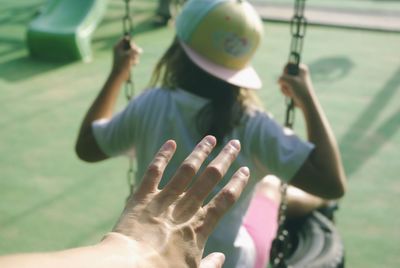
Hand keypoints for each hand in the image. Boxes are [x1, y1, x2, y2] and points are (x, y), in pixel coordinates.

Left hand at [111, 37, 142, 80]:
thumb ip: (135, 51)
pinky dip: (135, 61)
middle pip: (131, 45)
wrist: (119, 75)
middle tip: (134, 55)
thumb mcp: (128, 56)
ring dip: (135, 57)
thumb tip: (140, 50)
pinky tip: (133, 64)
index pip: (125, 39)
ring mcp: (124, 55)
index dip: (131, 42)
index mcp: (118, 47)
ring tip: (133, 61)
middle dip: (134, 51)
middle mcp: (121, 50)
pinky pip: (134, 58)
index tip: (133, 47)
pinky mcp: (127, 60)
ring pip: (133, 52)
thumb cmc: (122, 65)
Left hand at [111, 135, 249, 266]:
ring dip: (200, 152)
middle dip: (224, 159)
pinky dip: (162, 156)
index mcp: (199, 229)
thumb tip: (222, 258)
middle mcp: (185, 210)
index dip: (237, 184)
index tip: (245, 170)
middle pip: (210, 179)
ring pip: (186, 170)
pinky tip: (171, 143)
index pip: (225, 200)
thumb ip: (210, 267)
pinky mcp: (142, 197)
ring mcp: (164, 200)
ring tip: (211, 138)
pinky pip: (154, 172)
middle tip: (235, 144)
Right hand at [278, 63, 314, 110]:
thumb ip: (282, 78)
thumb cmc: (301, 90)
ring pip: (282, 82)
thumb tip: (278, 81)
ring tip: (292, 91)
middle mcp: (298, 74)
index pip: (288, 64)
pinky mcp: (292, 88)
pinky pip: (283, 87)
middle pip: (284, 74)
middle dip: (285, 81)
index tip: (289, 76)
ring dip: (285, 88)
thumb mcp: (290, 81)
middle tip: (291, 86)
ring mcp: (294, 81)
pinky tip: (291, 95)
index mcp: (301, 69)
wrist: (305, 102)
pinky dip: (285, 92)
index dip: (286, 71)